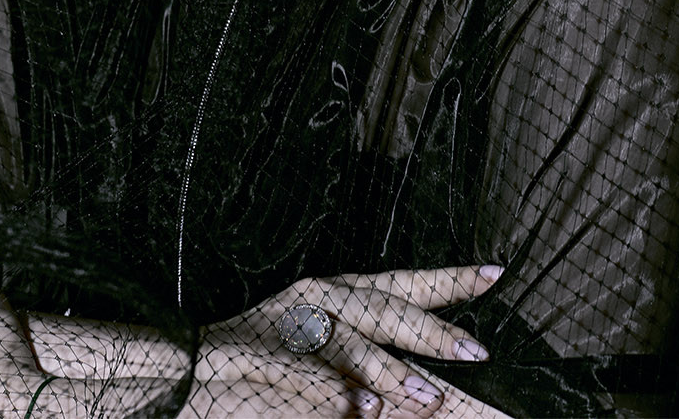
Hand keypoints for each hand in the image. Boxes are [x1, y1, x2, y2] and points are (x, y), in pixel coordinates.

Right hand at [178, 264, 510, 416]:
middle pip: (384, 304)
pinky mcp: (263, 354)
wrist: (184, 371)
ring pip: (350, 337)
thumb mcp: (324, 367)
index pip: (402, 283)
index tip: (494, 273)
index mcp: (337, 296)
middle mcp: (319, 299)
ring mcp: (291, 325)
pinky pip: (308, 372)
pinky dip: (338, 391)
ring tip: (428, 397)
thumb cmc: (254, 372)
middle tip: (477, 350)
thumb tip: (426, 395)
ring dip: (390, 370)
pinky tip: (365, 407)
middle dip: (433, 329)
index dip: (448, 280)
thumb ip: (373, 378)